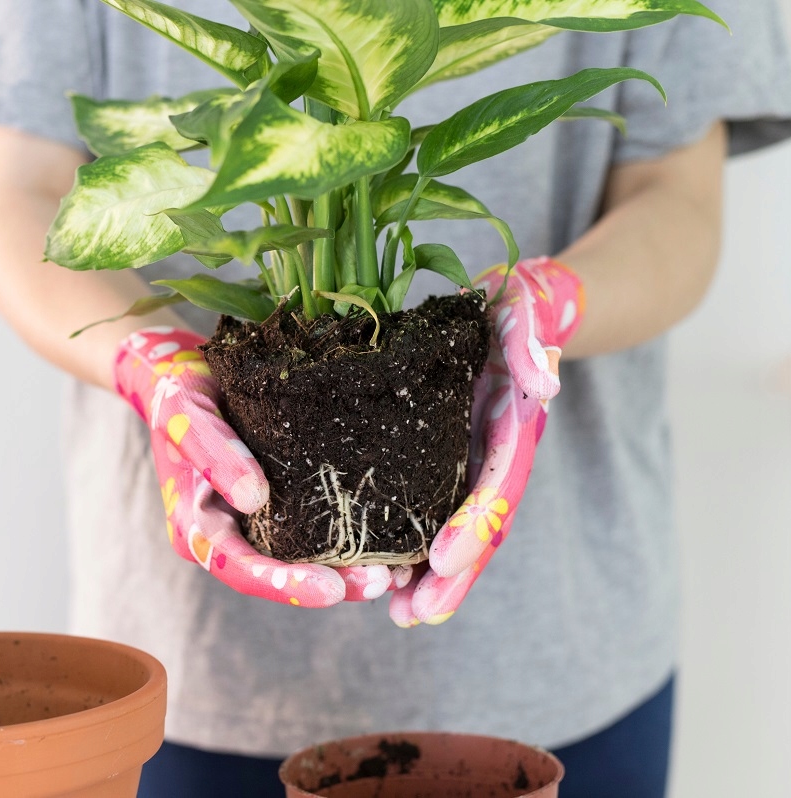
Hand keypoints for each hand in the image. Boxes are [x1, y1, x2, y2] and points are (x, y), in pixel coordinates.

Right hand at [115, 327, 395, 606]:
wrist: (182, 376)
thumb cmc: (178, 393)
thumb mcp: (185, 413)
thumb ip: (211, 451)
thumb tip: (253, 498)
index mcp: (196, 528)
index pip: (239, 568)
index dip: (282, 585)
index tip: (330, 589)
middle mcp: (226, 535)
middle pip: (277, 576)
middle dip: (329, 585)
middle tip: (380, 582)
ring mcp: (253, 523)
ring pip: (300, 561)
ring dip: (345, 571)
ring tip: (394, 572)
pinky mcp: (279, 504)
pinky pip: (312, 532)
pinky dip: (346, 540)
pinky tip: (387, 542)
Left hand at [389, 258, 584, 626]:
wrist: (518, 309)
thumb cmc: (517, 309)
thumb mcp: (524, 314)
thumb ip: (533, 344)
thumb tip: (546, 386)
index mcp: (513, 428)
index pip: (496, 485)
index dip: (473, 525)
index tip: (444, 560)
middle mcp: (495, 456)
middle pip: (480, 527)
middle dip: (453, 576)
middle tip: (416, 615)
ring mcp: (473, 462)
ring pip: (457, 530)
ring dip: (434, 578)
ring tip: (402, 615)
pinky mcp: (447, 458)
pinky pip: (432, 511)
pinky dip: (415, 548)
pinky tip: (389, 579)